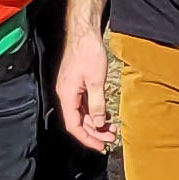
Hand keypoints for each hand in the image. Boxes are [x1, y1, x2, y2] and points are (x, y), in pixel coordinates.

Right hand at [54, 33, 114, 151]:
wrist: (84, 33)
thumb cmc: (88, 53)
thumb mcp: (96, 81)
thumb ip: (96, 105)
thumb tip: (97, 124)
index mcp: (67, 95)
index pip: (73, 125)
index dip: (86, 138)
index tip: (100, 146)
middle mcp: (66, 94)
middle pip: (78, 121)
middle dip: (94, 132)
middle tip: (111, 137)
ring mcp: (71, 89)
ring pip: (81, 113)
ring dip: (95, 122)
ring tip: (112, 128)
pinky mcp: (76, 84)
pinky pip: (83, 104)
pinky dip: (94, 111)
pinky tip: (105, 115)